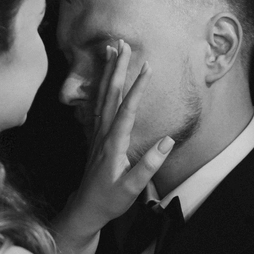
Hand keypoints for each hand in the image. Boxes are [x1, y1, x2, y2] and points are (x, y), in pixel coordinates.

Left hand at [70, 40, 173, 230]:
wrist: (86, 208)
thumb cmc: (109, 200)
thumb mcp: (132, 188)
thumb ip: (149, 165)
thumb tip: (167, 141)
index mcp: (113, 145)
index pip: (126, 111)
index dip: (137, 89)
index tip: (148, 67)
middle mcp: (102, 135)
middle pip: (110, 95)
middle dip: (118, 68)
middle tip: (124, 44)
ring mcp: (97, 134)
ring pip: (102, 97)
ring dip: (108, 72)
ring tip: (112, 50)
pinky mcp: (95, 137)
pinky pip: (97, 106)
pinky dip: (101, 87)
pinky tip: (104, 77)